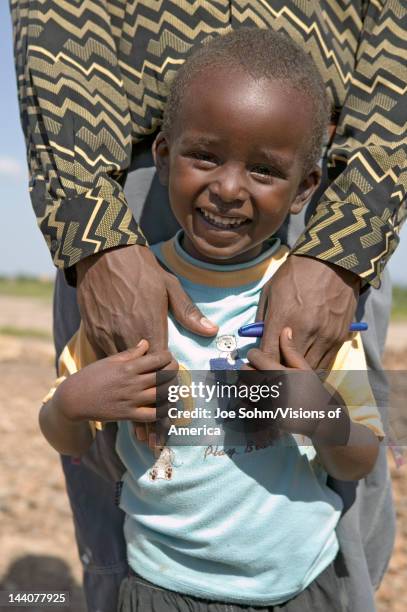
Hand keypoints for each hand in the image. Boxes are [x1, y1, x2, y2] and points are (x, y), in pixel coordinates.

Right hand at [53, 339, 177, 425]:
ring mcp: (131, 400)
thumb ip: (131, 353)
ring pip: (163, 394)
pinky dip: (164, 410)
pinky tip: (167, 405)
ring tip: (172, 385)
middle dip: (174, 372)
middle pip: (164, 376)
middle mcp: (132, 383)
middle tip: (173, 370)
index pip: (158, 359)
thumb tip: (146, 343)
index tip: (168, 357)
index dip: (168, 357)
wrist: (74, 399)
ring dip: (172, 389)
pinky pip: (153, 415)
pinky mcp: (128, 415)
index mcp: (128, 367)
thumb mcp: (110, 361)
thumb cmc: (91, 376)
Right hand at [76, 244, 217, 356]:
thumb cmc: (141, 268)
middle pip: (141, 370)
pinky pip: (104, 356)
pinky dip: (114, 358)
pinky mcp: (91, 333)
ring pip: (121, 366)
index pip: (162, 364)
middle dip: (151, 372)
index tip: (172, 365)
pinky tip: (121, 351)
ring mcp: (106, 335)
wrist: (102, 253)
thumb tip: (211, 331)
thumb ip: (188, 312)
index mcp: (149, 326)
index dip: (168, 368)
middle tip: (157, 368)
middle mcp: (126, 335)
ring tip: (140, 363)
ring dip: (131, 368)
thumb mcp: (169, 286)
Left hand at [247, 328, 336, 437]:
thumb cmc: (313, 391)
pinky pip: (244, 407)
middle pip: (243, 371)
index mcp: (279, 373)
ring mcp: (264, 404)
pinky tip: (257, 400)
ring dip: (245, 385)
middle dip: (248, 369)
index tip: (260, 358)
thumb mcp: (305, 369)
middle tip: (257, 372)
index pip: (254, 356)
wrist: (320, 419)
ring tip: (257, 386)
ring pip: (241, 388)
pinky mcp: (261, 418)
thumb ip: (291, 350)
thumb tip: (285, 329)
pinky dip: (246, 402)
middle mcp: (269, 388)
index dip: (255, 355)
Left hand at [257, 255, 359, 368]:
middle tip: (270, 367)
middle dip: (276, 370)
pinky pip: (324, 364)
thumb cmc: (296, 274)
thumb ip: (263, 318)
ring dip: (295, 372)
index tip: (256, 361)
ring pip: (306, 370)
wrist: (333, 261)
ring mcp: (325, 336)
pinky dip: (312, 367)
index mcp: (283, 318)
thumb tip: (257, 339)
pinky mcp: (339, 338)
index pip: (267, 356)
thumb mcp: (270, 291)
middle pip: (287, 367)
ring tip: (287, 368)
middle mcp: (305, 331)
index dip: (259, 363)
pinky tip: (304, 364)